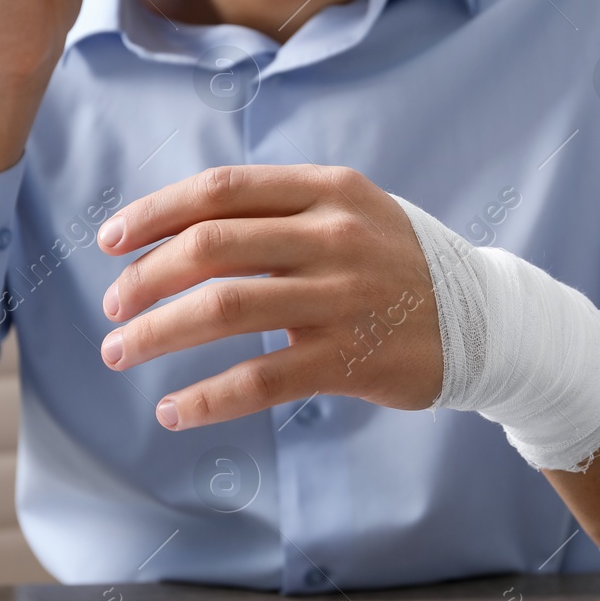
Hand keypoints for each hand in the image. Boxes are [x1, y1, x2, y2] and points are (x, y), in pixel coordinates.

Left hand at [97, 165, 444, 429]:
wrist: (487, 321)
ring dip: (155, 333)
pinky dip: (204, 398)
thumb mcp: (354, 211)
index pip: (220, 191)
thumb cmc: (400, 265)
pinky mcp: (349, 359)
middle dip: (142, 279)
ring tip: (120, 352)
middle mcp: (334, 236)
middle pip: (208, 247)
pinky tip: (172, 409)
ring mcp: (342, 298)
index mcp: (328, 190)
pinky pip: (259, 379)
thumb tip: (182, 228)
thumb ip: (282, 211)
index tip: (111, 241)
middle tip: (112, 309)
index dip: (154, 213)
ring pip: (221, 310)